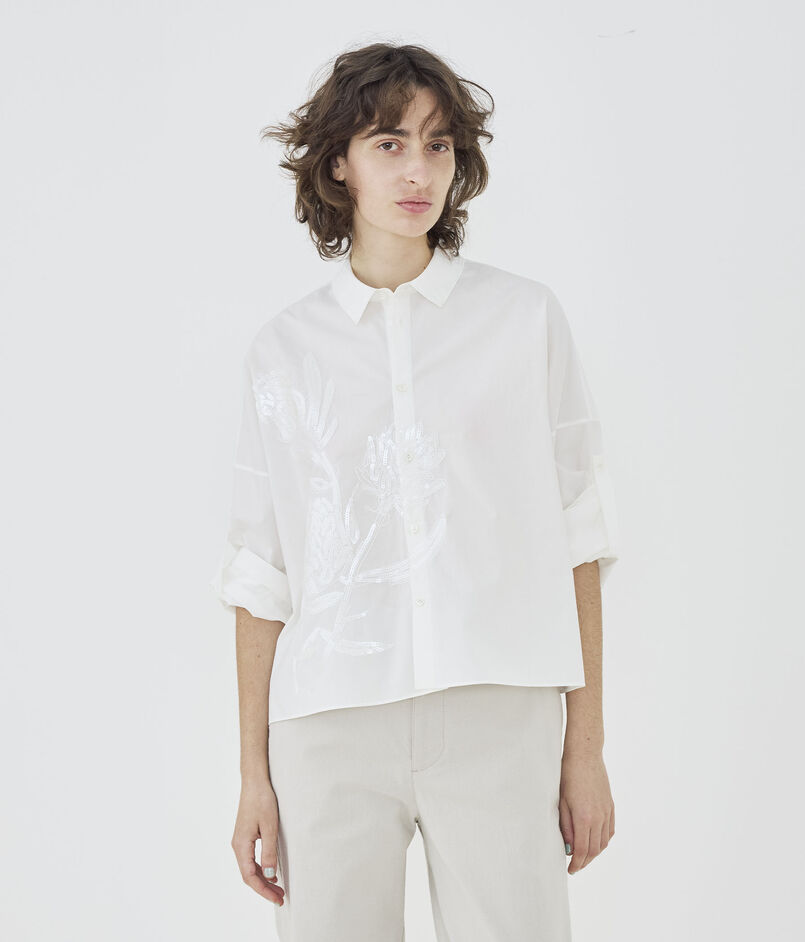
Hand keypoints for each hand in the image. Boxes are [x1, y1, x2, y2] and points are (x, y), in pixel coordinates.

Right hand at [231, 778, 285, 905]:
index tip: (277, 899)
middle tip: (281, 898)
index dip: (263, 890)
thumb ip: (269, 852)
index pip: (250, 876)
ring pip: (249, 868)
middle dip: (264, 888)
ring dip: (263, 880)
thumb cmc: (262, 800)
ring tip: (278, 889)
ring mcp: (240, 841)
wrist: (254, 781)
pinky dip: (260, 869)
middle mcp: (238, 846)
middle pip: (249, 875)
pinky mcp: (245, 836)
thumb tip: (269, 875)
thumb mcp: (270, 827)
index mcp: (241, 845)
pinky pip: (251, 859)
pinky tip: (271, 873)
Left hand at [558, 750, 614, 874]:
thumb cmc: (568, 775)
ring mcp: (607, 811)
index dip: (576, 863)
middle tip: (575, 866)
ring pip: (604, 842)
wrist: (585, 755)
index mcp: (584, 817)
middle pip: (594, 850)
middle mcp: (599, 817)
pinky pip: (610, 830)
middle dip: (584, 861)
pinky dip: (604, 840)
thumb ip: (566, 826)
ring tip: (584, 856)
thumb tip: (570, 847)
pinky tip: (596, 842)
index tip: (570, 870)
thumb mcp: (561, 801)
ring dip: (595, 853)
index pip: (582, 850)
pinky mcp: (610, 805)